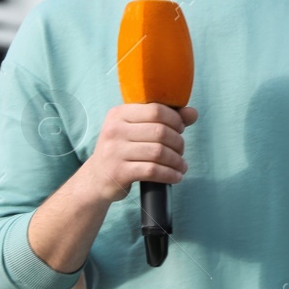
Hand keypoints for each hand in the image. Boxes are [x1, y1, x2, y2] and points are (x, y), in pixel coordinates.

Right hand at [79, 103, 198, 203]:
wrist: (96, 178)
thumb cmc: (122, 150)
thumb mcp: (137, 130)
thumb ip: (164, 119)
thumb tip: (192, 113)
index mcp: (119, 113)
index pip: (156, 110)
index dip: (175, 120)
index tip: (180, 129)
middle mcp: (114, 130)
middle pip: (160, 131)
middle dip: (178, 142)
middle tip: (181, 150)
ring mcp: (114, 151)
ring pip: (158, 152)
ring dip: (176, 160)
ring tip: (181, 165)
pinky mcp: (118, 172)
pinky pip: (152, 171)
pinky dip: (169, 174)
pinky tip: (176, 176)